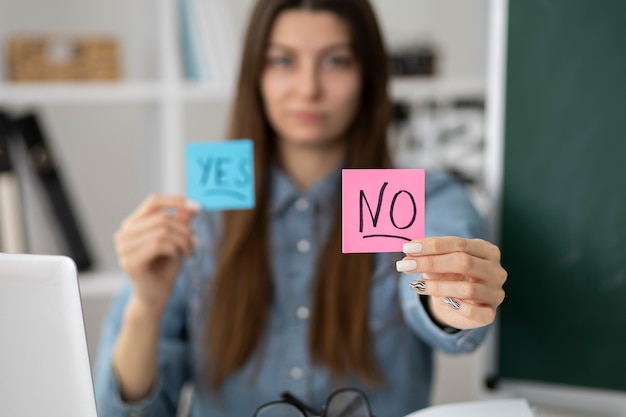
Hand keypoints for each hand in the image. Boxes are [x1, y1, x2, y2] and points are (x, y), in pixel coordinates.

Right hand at [114, 194, 200, 316]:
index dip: (176, 201)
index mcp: (133, 225)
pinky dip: (174, 250)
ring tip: (189, 251)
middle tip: (196, 241)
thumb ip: (181, 223)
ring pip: (162, 230)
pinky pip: (159, 245)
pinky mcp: (130, 262)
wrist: (156, 298)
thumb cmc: (164, 268)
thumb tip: (191, 206)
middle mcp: (124, 234)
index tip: (197, 206)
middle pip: (161, 217)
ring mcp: (123, 248)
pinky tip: (178, 258)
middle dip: (184, 228)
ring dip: (182, 240)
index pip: (153, 202)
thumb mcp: (177, 241)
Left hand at [396, 236, 506, 329]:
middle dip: (431, 263)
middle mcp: (495, 270)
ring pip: (467, 289)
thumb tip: (408, 255)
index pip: (458, 243)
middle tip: (405, 265)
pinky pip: (475, 312)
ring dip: (438, 287)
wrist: (457, 305)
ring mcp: (495, 293)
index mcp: (486, 250)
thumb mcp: (438, 264)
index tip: (407, 248)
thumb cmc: (449, 277)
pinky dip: (456, 307)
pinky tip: (442, 302)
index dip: (432, 245)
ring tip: (417, 285)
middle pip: (464, 262)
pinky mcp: (490, 314)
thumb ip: (427, 258)